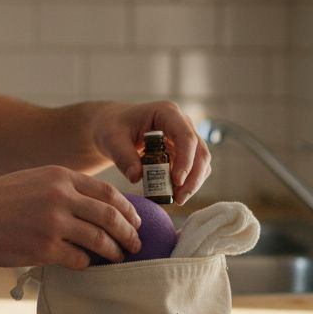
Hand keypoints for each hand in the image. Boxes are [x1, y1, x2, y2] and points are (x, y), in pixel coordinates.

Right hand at [0, 165, 141, 269]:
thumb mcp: (33, 180)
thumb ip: (63, 188)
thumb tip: (95, 207)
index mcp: (60, 176)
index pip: (107, 193)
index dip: (127, 209)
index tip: (135, 221)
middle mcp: (60, 196)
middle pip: (110, 216)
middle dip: (129, 233)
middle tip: (136, 244)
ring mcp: (53, 223)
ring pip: (99, 239)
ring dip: (114, 252)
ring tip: (119, 258)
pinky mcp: (43, 248)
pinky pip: (78, 259)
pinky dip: (88, 264)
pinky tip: (87, 265)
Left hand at [91, 101, 210, 204]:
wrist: (113, 126)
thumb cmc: (112, 127)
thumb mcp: (112, 139)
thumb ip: (122, 157)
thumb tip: (136, 178)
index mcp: (167, 113)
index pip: (186, 137)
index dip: (186, 160)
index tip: (176, 182)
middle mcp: (181, 123)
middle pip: (200, 151)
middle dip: (193, 177)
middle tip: (179, 199)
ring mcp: (184, 138)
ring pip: (201, 162)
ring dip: (192, 183)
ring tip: (176, 200)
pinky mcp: (183, 151)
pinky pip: (193, 169)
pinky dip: (186, 183)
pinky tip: (172, 195)